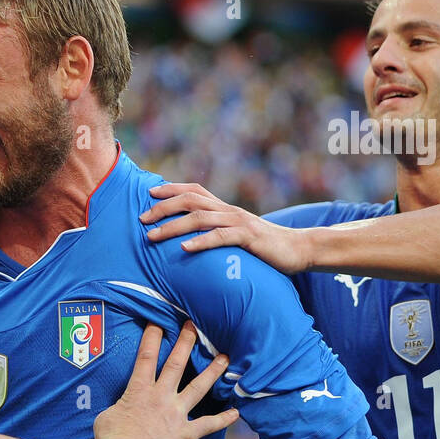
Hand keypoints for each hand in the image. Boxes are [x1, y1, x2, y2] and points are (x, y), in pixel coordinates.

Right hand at [94, 322, 238, 438]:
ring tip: (224, 359)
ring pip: (198, 387)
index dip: (152, 338)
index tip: (157, 323)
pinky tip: (235, 413)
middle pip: (176, 364)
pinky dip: (223, 419)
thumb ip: (120, 407)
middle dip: (186, 342)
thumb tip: (121, 409)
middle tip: (194, 327)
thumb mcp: (107, 416)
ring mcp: (175, 414)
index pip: (146, 357)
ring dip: (212, 372)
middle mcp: (160, 397)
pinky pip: (208, 424)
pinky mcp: (186, 434)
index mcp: (138, 390)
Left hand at [140, 183, 312, 274]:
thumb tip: (192, 237)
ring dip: (172, 227)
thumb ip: (217, 231)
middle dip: (163, 208)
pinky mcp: (248, 238)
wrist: (298, 249)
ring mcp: (239, 222)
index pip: (194, 190)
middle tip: (141, 219)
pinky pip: (220, 238)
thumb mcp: (237, 235)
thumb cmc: (264, 246)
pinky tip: (184, 248)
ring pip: (200, 218)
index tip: (149, 194)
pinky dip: (200, 242)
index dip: (171, 189)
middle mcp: (229, 211)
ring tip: (151, 237)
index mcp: (225, 208)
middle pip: (190, 201)